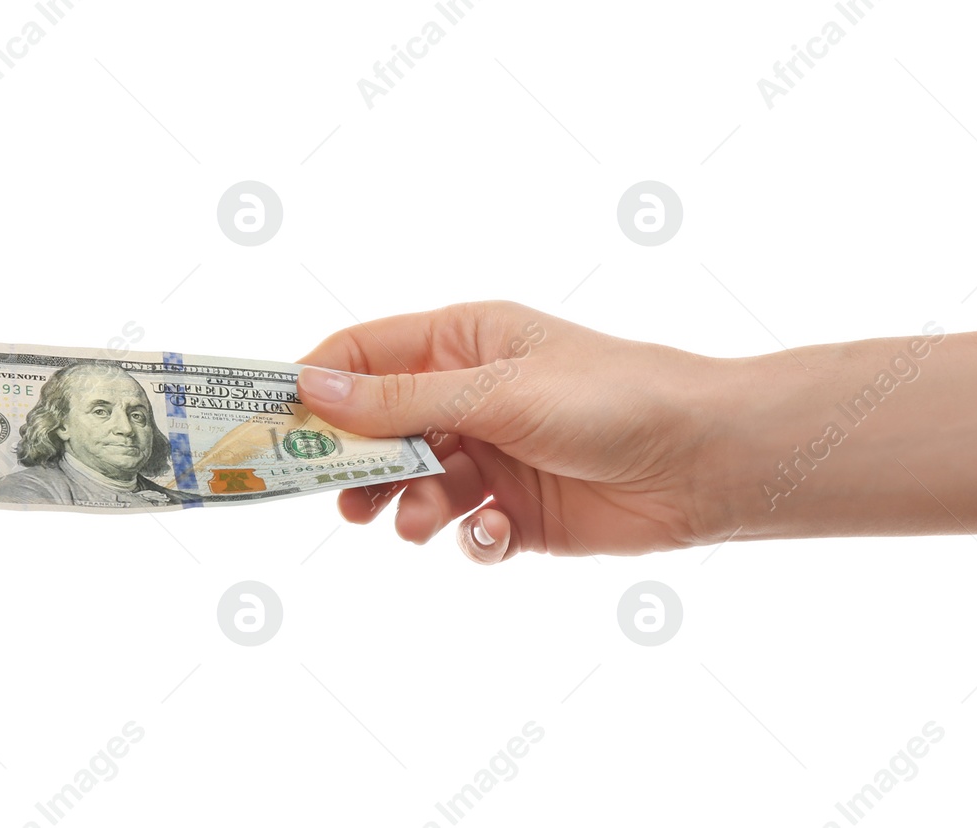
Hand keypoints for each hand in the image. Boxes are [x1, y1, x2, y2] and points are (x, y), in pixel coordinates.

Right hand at [295, 301, 724, 563]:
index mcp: (463, 342)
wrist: (705, 462)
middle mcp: (470, 396)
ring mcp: (494, 456)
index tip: (271, 427)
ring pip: (415, 487)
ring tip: (425, 522)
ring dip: (411, 508)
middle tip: (341, 497)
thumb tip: (312, 386)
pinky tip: (493, 534)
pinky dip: (469, 538)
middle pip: (379, 429)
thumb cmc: (610, 399)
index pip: (364, 353)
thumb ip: (401, 399)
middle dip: (356, 464)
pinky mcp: (518, 512)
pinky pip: (465, 530)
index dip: (316, 385)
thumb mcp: (495, 392)